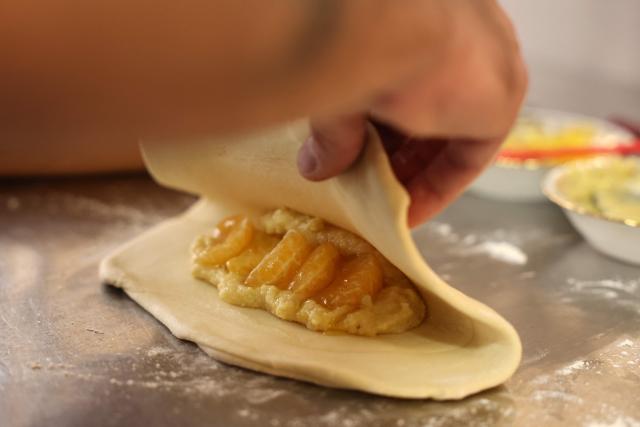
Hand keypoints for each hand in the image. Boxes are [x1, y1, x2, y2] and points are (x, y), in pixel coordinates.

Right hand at [297, 0, 526, 226]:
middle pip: (430, 108)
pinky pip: (469, 155)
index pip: (409, 78)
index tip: (360, 155)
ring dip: (413, 172)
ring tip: (380, 202)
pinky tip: (407, 212)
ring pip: (450, 132)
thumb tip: (315, 165)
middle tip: (367, 184)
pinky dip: (438, 187)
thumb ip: (336, 127)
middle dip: (396, 154)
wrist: (380, 28)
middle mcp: (463, 31)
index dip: (382, 123)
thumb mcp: (338, 85)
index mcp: (428, 14)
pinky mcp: (502, 99)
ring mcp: (490, 61)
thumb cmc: (352, 38)